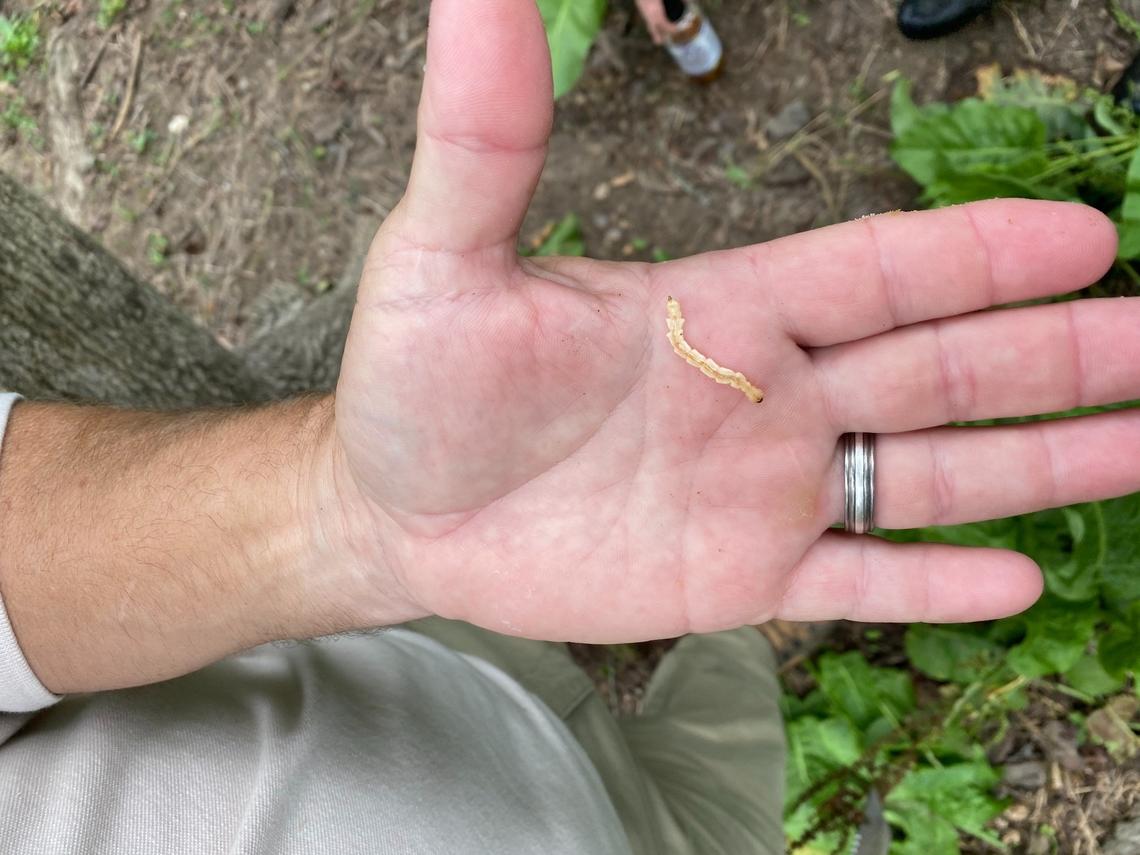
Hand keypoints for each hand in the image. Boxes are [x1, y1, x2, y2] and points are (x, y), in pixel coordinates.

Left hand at [331, 0, 1134, 642]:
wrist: (398, 512)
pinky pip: (854, 581)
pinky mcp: (736, 579)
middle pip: (939, 365)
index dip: (979, 253)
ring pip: (926, 473)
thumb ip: (488, 131)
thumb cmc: (420, 385)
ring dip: (1038, 461)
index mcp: (721, 311)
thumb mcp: (444, 254)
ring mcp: (759, 490)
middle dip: (1056, 352)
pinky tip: (1018, 577)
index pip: (877, 271)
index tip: (1086, 234)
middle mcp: (764, 394)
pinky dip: (931, 583)